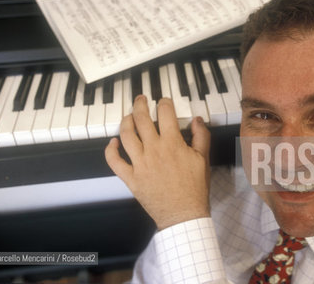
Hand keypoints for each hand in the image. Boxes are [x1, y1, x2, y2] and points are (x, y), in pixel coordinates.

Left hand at [105, 95, 210, 229]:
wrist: (184, 214)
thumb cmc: (194, 189)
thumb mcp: (203, 159)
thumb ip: (201, 136)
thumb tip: (197, 120)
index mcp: (172, 144)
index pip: (165, 113)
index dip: (164, 102)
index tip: (164, 101)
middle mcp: (153, 150)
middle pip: (141, 119)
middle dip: (140, 104)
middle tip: (141, 100)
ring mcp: (140, 164)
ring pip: (126, 135)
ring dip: (125, 121)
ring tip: (128, 116)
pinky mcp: (131, 178)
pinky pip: (114, 162)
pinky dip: (110, 150)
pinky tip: (112, 143)